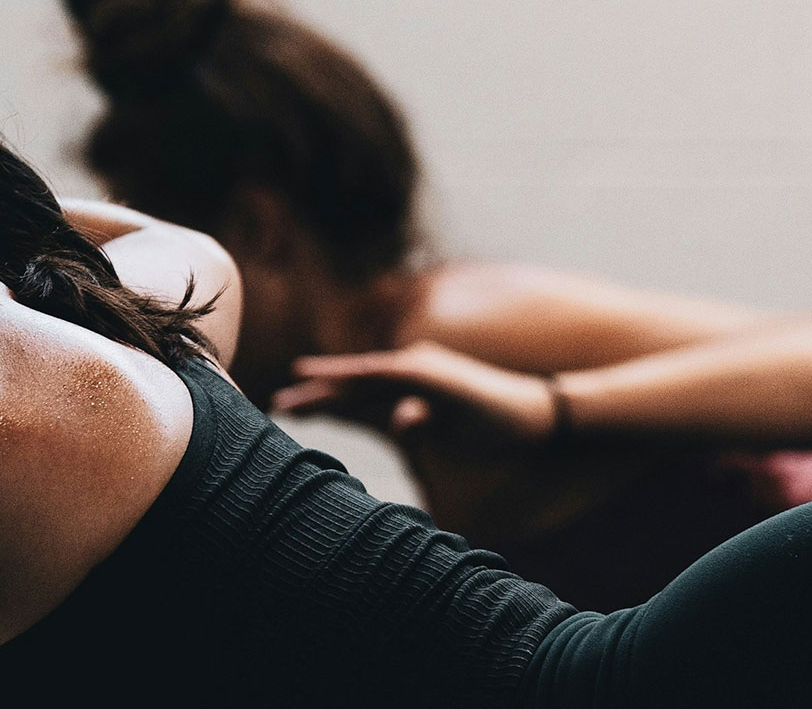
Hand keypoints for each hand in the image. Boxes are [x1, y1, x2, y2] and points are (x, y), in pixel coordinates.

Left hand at [274, 341, 558, 450]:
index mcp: (407, 395)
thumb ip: (419, 432)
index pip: (354, 399)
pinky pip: (398, 376)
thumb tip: (398, 423)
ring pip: (366, 376)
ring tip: (299, 389)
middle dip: (314, 393)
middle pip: (351, 385)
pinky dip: (371, 379)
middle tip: (275, 404)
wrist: (536, 420)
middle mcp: (410, 376)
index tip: (282, 410)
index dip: (320, 403)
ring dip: (332, 383)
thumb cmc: (493, 432)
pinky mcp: (440, 377)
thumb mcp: (445, 438)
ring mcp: (424, 372)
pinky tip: (342, 384)